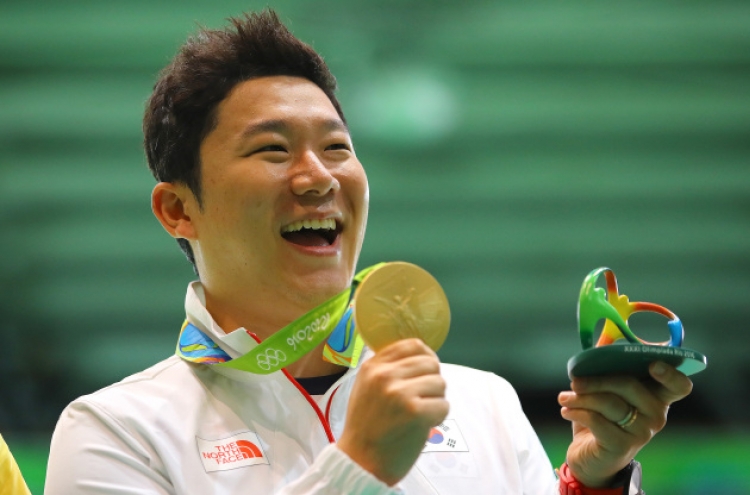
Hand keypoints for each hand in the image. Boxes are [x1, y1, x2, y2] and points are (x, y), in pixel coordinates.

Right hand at [337, 338, 448, 485]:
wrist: (361, 461)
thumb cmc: (366, 426)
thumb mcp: (366, 386)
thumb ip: (387, 368)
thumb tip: (420, 353)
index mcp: (373, 366)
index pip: (413, 344)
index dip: (426, 357)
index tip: (425, 372)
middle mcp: (385, 375)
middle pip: (431, 363)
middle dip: (432, 382)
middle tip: (422, 399)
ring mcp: (400, 393)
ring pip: (440, 383)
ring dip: (436, 400)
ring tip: (419, 413)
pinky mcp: (415, 412)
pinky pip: (444, 405)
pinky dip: (438, 417)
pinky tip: (422, 425)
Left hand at [558, 361, 692, 486]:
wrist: (590, 456)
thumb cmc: (601, 417)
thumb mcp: (605, 389)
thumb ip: (608, 363)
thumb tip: (604, 336)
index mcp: (657, 396)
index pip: (680, 386)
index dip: (671, 374)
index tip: (652, 364)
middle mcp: (656, 415)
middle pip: (630, 385)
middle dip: (596, 380)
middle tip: (574, 381)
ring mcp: (642, 432)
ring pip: (609, 402)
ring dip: (580, 397)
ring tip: (564, 397)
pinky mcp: (621, 446)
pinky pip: (597, 420)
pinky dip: (577, 412)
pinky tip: (566, 411)